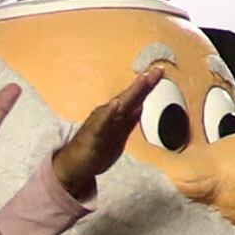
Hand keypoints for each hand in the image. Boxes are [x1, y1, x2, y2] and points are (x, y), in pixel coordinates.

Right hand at [55, 57, 173, 201]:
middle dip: (144, 84)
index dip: (149, 86)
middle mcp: (110, 114)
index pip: (136, 99)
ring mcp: (101, 123)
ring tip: (143, 79)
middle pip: (131, 98)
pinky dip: (109, 113)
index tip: (161, 71)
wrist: (73, 165)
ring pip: (119, 106)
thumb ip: (129, 120)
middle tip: (158, 69)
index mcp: (117, 115)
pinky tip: (115, 104)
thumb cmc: (96, 147)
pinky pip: (101, 124)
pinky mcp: (93, 135)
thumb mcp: (118, 134)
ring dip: (131, 92)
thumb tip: (141, 105)